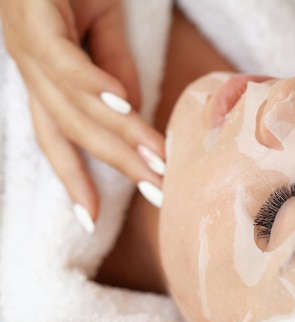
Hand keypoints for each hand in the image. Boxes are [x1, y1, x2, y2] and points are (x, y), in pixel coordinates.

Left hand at [0, 0, 165, 231]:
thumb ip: (116, 70)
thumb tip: (133, 113)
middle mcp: (29, 68)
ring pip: (75, 105)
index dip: (75, 177)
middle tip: (158, 193)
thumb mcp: (103, 27)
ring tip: (156, 161)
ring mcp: (27, 44)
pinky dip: (96, 84)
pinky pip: (65, 60)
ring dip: (120, 134)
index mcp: (43, 75)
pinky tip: (124, 105)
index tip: (93, 219)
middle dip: (117, 165)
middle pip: (72, 131)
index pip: (59, 137)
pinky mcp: (34, 17)